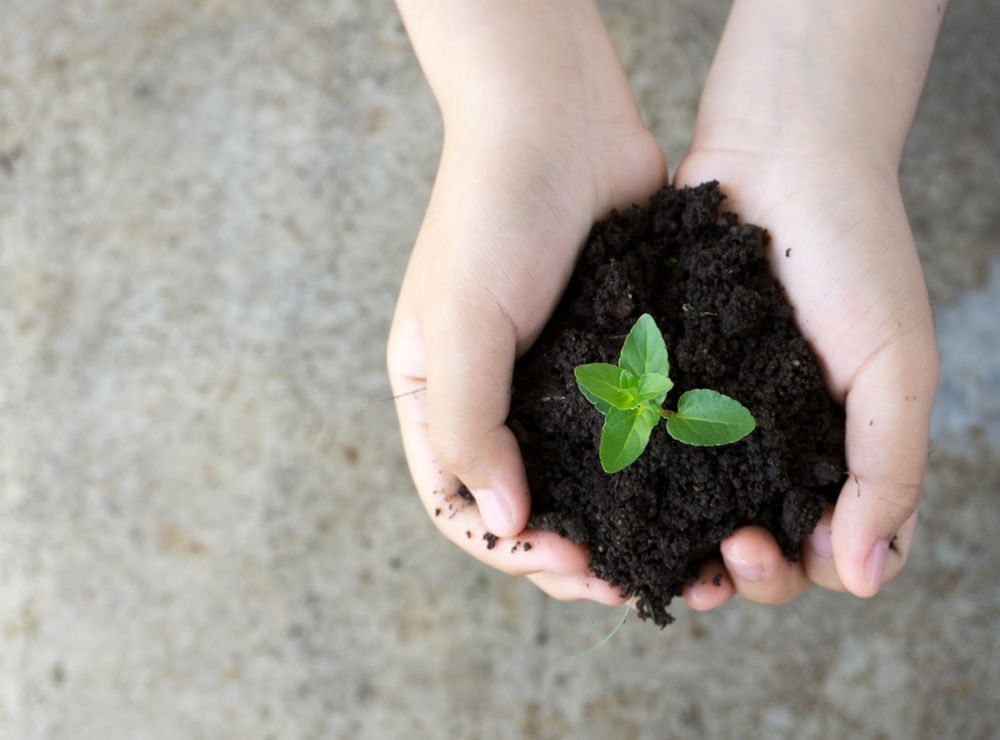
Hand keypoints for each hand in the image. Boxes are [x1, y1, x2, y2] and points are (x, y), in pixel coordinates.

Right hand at [388, 0, 666, 603]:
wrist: (559, 121)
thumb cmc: (489, 215)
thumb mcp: (457, 324)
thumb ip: (469, 425)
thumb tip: (506, 521)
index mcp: (436, 398)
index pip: (460, 505)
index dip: (511, 549)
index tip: (572, 560)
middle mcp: (495, 400)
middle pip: (529, 508)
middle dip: (576, 557)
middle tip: (632, 584)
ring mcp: (558, 383)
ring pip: (587, 482)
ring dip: (625, 528)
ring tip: (676, 563)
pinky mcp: (614, 358)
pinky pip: (632, 434)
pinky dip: (657, 473)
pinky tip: (697, 498)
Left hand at [673, 0, 943, 606]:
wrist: (781, 156)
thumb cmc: (855, 255)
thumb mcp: (894, 366)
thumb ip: (888, 471)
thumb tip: (865, 578)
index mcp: (835, 449)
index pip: (819, 549)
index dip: (796, 569)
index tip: (765, 546)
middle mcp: (769, 441)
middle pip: (751, 542)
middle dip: (737, 568)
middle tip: (720, 550)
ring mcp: (712, 412)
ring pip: (690, 507)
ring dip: (676, 539)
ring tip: (655, 543)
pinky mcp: (661, 375)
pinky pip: (643, 442)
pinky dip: (632, 477)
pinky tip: (613, 490)